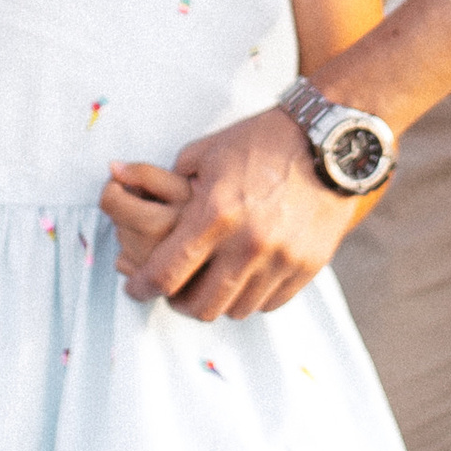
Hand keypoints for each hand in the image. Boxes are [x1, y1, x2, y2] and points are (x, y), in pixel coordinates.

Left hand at [116, 112, 353, 320]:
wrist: (327, 143)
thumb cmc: (262, 141)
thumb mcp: (207, 151)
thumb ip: (167, 179)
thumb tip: (123, 181)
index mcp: (215, 214)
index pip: (167, 271)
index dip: (143, 286)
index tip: (135, 288)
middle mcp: (248, 243)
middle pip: (200, 304)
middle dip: (178, 302)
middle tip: (174, 291)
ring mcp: (281, 259)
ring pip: (236, 309)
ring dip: (217, 301)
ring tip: (211, 285)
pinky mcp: (306, 266)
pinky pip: (269, 302)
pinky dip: (251, 297)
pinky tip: (244, 279)